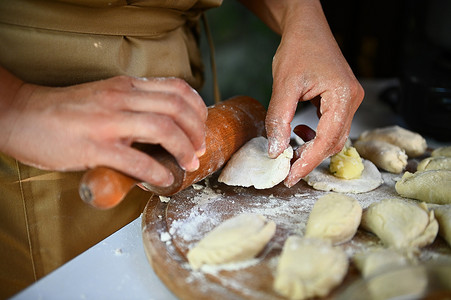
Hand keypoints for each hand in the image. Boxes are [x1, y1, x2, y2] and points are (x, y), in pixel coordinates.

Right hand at [0, 72, 206, 186]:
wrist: (22, 115)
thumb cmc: (65, 111)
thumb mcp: (105, 95)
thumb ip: (134, 105)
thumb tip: (164, 129)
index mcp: (126, 86)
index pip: (177, 89)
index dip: (198, 109)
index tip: (201, 127)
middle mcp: (121, 98)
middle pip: (177, 108)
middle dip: (197, 132)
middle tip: (199, 149)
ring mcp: (108, 121)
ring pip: (162, 129)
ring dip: (183, 149)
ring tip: (188, 163)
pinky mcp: (94, 147)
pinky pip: (136, 159)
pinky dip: (157, 171)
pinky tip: (163, 180)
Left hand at [261, 0, 363, 186]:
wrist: (306, 28)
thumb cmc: (298, 49)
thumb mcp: (284, 85)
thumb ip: (279, 119)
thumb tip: (275, 150)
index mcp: (343, 96)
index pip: (328, 140)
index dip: (308, 162)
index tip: (290, 177)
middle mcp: (352, 100)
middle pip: (334, 142)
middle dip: (309, 158)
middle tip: (286, 168)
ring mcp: (349, 100)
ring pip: (333, 136)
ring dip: (312, 148)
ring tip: (290, 149)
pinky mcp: (341, 100)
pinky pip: (331, 126)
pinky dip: (315, 135)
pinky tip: (299, 132)